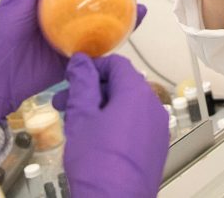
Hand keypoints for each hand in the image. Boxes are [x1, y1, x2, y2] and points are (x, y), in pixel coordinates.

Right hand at [53, 53, 168, 197]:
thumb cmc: (98, 162)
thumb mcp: (82, 116)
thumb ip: (82, 83)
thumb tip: (81, 62)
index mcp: (137, 93)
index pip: (117, 65)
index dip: (92, 67)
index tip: (73, 77)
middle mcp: (153, 107)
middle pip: (122, 85)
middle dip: (92, 91)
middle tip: (65, 102)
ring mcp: (157, 129)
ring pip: (127, 107)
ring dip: (101, 108)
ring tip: (76, 123)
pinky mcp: (156, 148)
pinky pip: (135, 125)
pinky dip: (115, 124)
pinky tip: (94, 138)